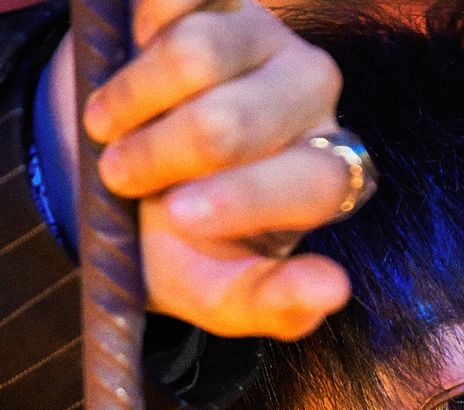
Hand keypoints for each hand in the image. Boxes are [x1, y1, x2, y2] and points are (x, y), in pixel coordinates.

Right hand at [61, 0, 361, 337]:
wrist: (122, 175)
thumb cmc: (183, 243)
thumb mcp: (221, 293)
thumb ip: (275, 305)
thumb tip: (334, 289)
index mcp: (329, 178)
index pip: (313, 183)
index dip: (241, 202)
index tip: (177, 217)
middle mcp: (314, 100)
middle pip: (231, 124)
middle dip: (158, 157)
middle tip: (121, 177)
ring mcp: (269, 36)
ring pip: (192, 56)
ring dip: (131, 101)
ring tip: (108, 130)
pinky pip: (171, 1)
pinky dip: (136, 38)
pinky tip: (131, 66)